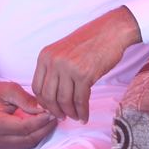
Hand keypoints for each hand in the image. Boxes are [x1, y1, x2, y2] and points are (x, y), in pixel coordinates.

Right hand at [0, 79, 56, 148]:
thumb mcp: (10, 89)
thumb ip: (26, 100)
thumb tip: (43, 109)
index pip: (23, 127)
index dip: (40, 121)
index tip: (51, 112)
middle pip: (28, 138)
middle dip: (44, 128)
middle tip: (55, 116)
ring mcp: (0, 146)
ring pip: (28, 143)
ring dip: (42, 133)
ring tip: (51, 120)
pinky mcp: (5, 148)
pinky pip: (25, 145)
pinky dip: (35, 136)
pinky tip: (42, 125)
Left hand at [31, 6, 140, 122]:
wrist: (111, 31)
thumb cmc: (89, 41)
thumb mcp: (63, 51)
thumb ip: (54, 68)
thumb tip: (50, 95)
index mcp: (45, 55)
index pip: (37, 86)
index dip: (43, 102)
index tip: (49, 109)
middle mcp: (54, 61)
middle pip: (48, 96)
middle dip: (55, 111)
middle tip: (62, 117)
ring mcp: (69, 68)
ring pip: (64, 100)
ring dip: (69, 113)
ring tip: (75, 117)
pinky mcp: (85, 74)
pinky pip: (80, 100)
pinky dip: (82, 112)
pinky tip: (84, 116)